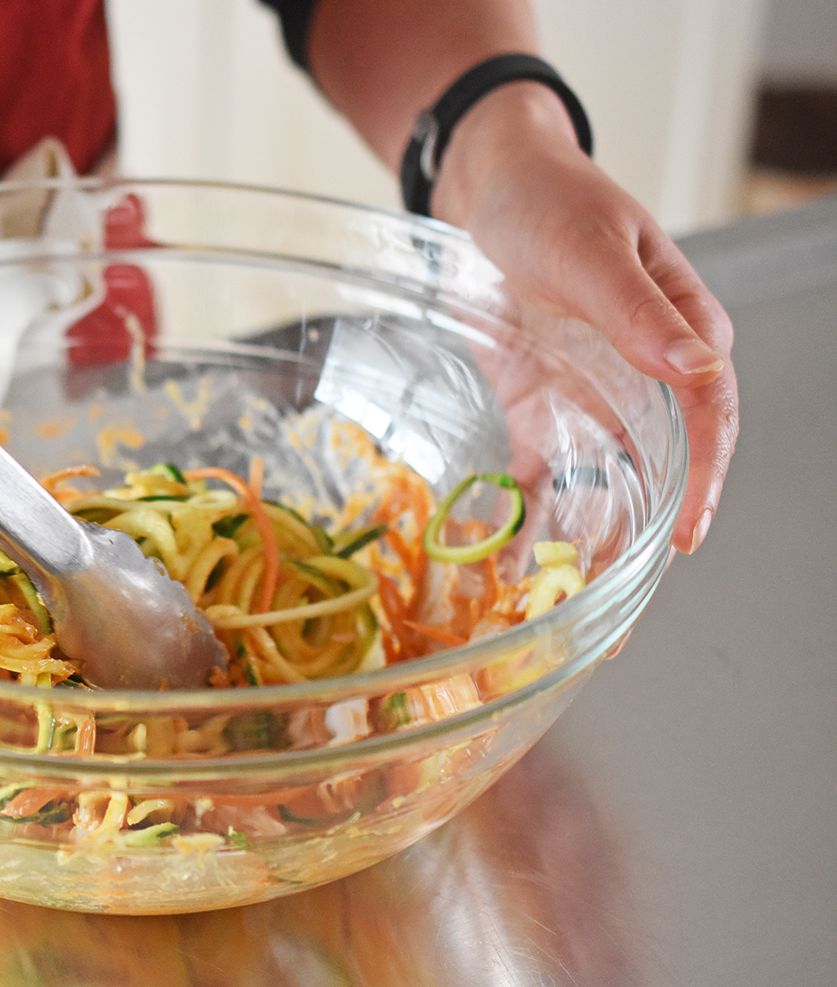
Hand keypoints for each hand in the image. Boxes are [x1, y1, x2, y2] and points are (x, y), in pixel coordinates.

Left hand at [433, 83, 737, 554]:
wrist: (484, 185)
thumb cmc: (549, 200)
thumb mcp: (590, 250)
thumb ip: (639, 310)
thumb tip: (700, 364)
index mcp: (679, 326)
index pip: (709, 410)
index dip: (705, 473)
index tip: (687, 529)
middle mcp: (642, 370)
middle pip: (661, 459)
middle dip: (648, 525)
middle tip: (625, 589)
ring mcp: (592, 391)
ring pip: (607, 474)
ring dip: (593, 531)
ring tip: (573, 594)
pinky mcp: (540, 404)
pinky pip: (544, 466)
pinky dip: (532, 511)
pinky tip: (515, 558)